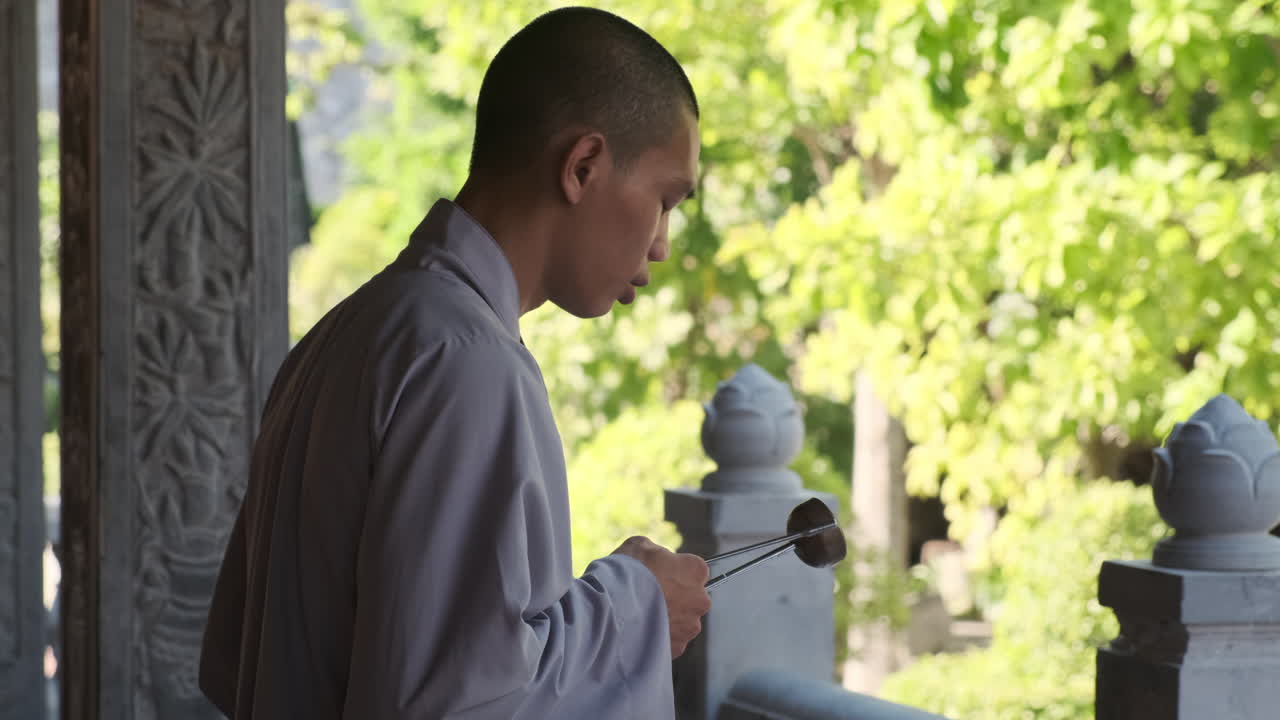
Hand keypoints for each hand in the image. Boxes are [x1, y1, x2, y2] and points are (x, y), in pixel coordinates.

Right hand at [612, 536, 711, 657]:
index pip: (693, 569)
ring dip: (668, 619)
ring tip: (642, 616)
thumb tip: (656, 559)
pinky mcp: (678, 647)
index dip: (675, 571)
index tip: (660, 575)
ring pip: (683, 622)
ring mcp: (690, 626)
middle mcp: (701, 599)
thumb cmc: (627, 572)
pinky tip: (641, 630)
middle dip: (675, 598)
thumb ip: (657, 552)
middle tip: (649, 597)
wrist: (612, 608)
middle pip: (691, 598)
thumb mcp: (640, 546)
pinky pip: (671, 641)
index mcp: (696, 570)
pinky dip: (659, 637)